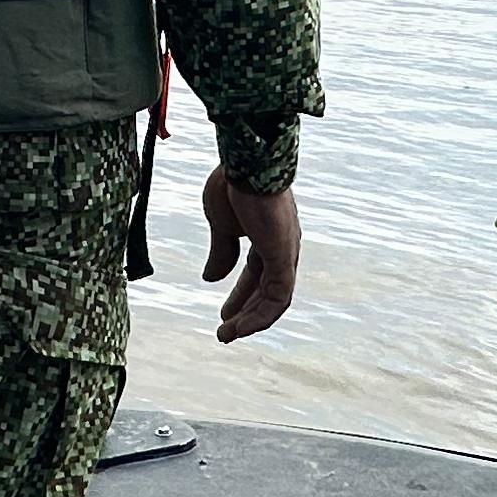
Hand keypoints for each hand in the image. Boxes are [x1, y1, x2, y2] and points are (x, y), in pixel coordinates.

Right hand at [201, 168, 300, 342]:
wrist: (244, 162)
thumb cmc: (233, 183)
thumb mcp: (221, 225)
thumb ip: (221, 251)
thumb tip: (212, 278)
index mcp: (267, 237)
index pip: (257, 275)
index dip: (241, 296)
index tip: (224, 314)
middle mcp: (281, 246)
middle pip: (267, 290)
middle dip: (246, 312)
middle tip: (226, 331)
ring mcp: (285, 251)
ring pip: (275, 298)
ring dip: (252, 320)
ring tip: (229, 335)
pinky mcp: (284, 255)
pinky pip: (279, 296)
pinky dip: (262, 315)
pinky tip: (242, 326)